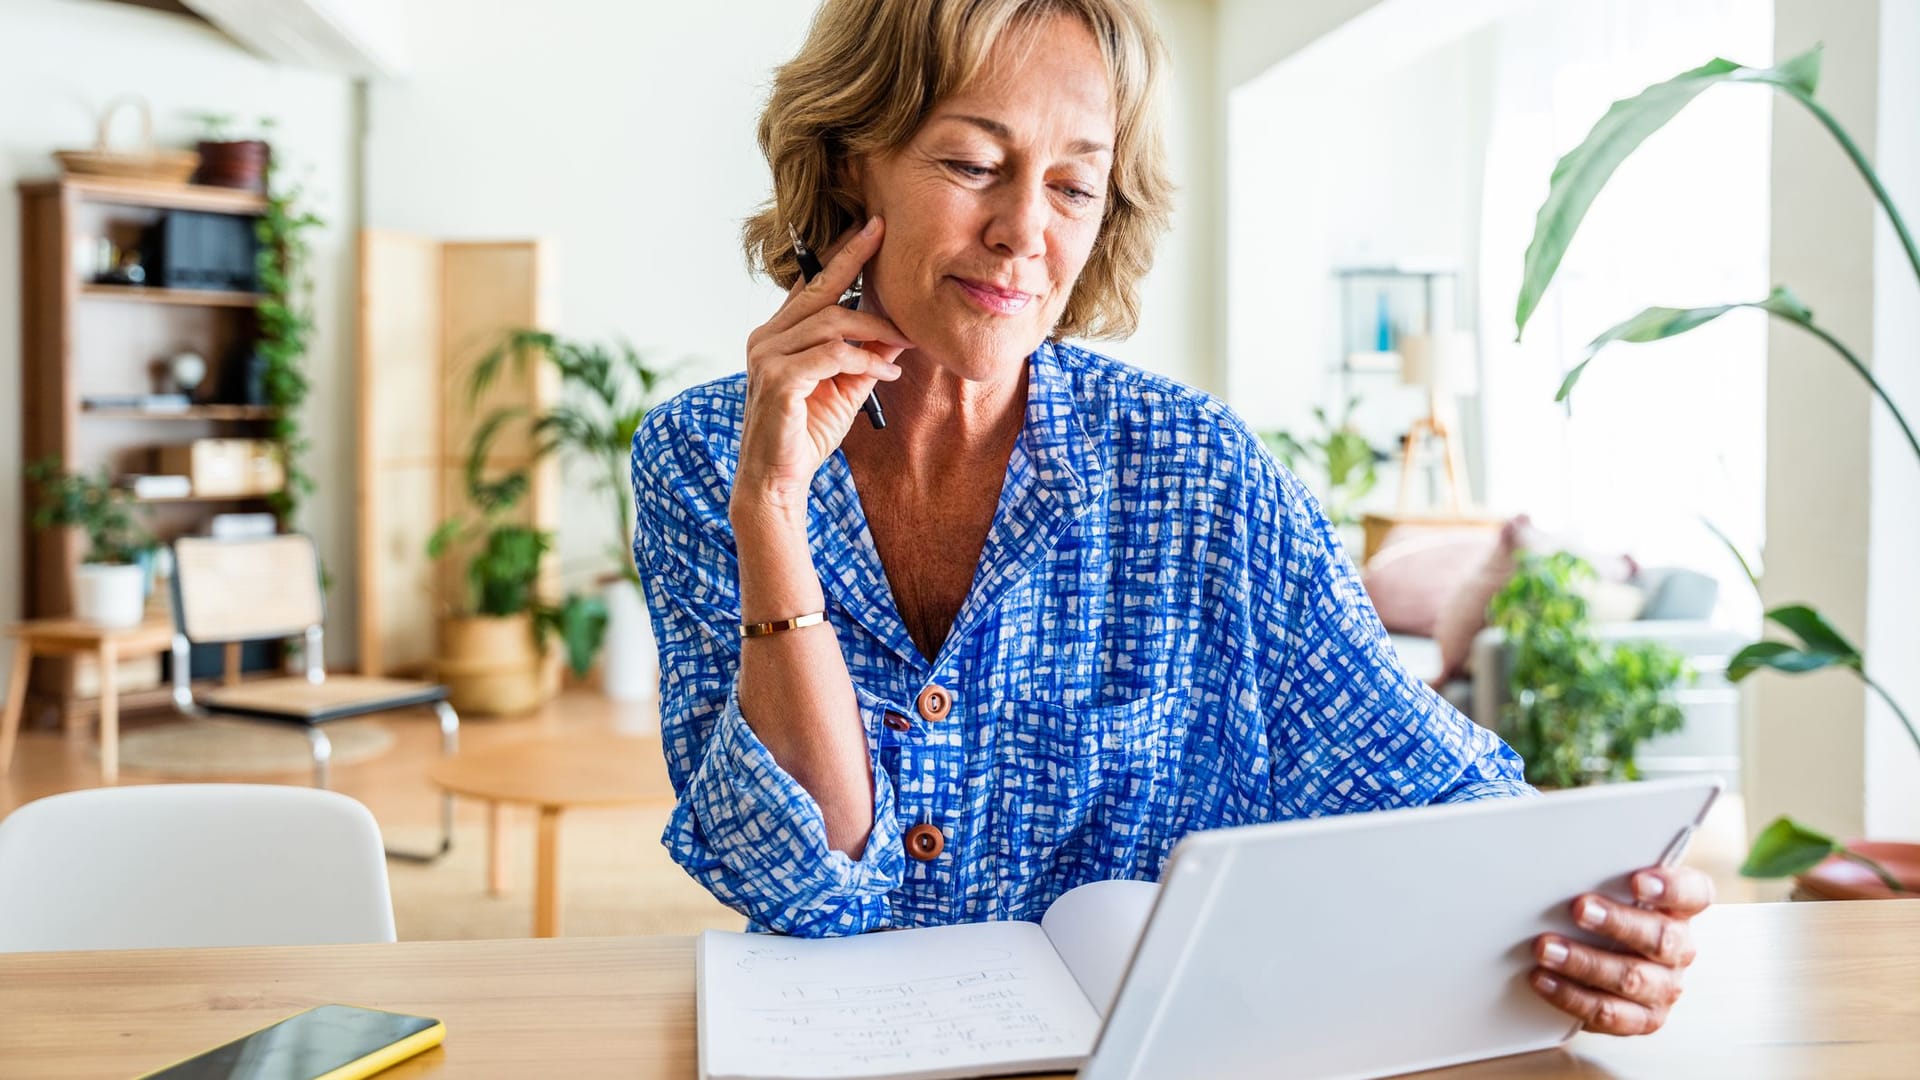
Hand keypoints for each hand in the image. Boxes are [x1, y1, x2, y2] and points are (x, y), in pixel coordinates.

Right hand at [735, 216, 910, 519]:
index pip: (810, 285)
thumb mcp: (844, 389)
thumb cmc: (806, 434)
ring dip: (874, 331)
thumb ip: (864, 357)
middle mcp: (766, 338)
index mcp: (777, 335)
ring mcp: (767, 356)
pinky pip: (831, 355)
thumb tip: (897, 330)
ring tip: (902, 345)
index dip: (840, 256)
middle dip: (853, 259)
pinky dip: (864, 360)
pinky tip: (886, 371)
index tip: (871, 228)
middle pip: (819, 291)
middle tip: (887, 238)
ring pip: (830, 322)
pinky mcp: (776, 379)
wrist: (777, 481)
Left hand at [1529, 865, 1713, 1035]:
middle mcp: (1679, 949)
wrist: (1600, 961)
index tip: (1637, 881)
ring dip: (1585, 962)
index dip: (1670, 888)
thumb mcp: (1610, 887)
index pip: (1694, 894)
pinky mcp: (1643, 1018)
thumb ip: (1603, 874)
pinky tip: (1543, 979)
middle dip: (1617, 923)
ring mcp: (1664, 987)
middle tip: (1579, 908)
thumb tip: (1560, 853)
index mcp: (1680, 909)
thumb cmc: (1606, 910)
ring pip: (1632, 978)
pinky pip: (1609, 1013)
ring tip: (1546, 948)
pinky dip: (1572, 996)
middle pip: (1660, 937)